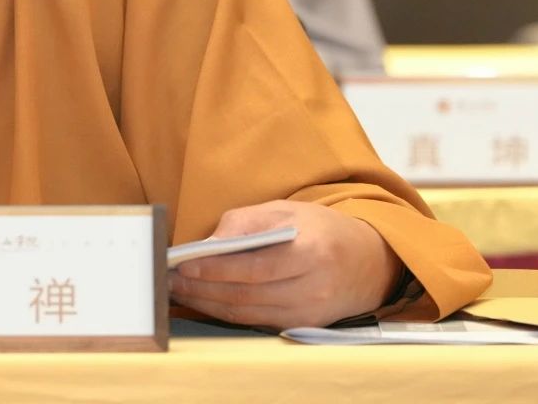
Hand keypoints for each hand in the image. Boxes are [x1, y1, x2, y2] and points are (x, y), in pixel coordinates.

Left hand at [169, 200, 401, 329]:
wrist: (368, 261)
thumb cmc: (319, 229)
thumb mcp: (286, 210)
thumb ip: (246, 222)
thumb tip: (207, 244)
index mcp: (312, 252)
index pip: (256, 267)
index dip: (216, 269)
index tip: (183, 265)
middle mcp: (314, 288)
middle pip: (247, 294)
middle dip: (202, 288)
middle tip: (170, 280)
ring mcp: (310, 312)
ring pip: (248, 312)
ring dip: (208, 304)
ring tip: (179, 291)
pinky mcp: (303, 325)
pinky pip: (256, 322)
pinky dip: (226, 313)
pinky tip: (205, 302)